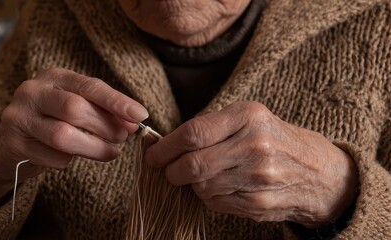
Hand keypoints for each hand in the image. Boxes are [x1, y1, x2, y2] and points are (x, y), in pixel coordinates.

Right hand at [0, 68, 147, 210]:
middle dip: (106, 125)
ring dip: (95, 148)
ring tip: (111, 152)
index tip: (141, 115)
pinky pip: (52, 157)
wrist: (11, 142)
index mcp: (53, 77)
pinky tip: (74, 157)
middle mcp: (32, 92)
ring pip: (63, 135)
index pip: (90, 86)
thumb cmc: (53, 120)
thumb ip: (104, 111)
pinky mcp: (14, 144)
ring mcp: (19, 117)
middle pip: (76, 108)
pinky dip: (71, 161)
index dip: (117, 101)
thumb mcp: (77, 107)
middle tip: (123, 137)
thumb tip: (134, 122)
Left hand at [145, 101, 357, 227]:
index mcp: (249, 117)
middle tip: (168, 169)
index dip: (165, 147)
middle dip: (171, 171)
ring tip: (203, 174)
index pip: (193, 133)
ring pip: (201, 187)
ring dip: (192, 184)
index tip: (152, 154)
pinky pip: (215, 203)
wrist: (317, 172)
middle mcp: (255, 146)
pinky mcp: (258, 204)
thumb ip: (210, 127)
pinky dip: (208, 196)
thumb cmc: (274, 139)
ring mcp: (257, 178)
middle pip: (192, 165)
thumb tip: (165, 144)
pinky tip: (221, 186)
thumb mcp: (248, 118)